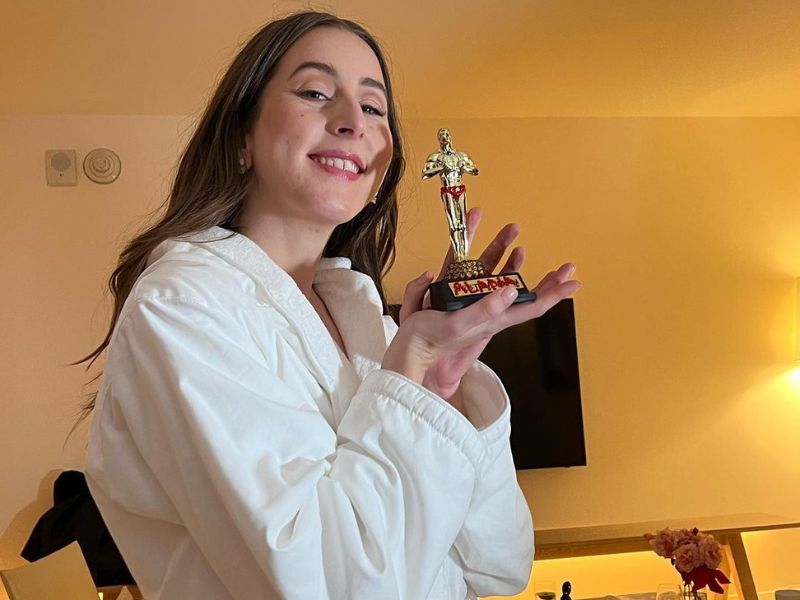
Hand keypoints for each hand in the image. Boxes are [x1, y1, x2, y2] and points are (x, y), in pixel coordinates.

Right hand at [382, 208, 580, 406]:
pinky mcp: (454, 294)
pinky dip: (472, 256)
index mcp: (494, 318)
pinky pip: (469, 270)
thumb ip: (484, 309)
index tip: (573, 282)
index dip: (554, 294)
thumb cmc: (431, 340)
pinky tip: (466, 249)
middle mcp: (487, 308)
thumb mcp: (459, 325)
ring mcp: (471, 300)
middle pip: (522, 289)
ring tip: (516, 238)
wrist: (407, 348)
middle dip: (544, 278)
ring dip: (507, 255)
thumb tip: (512, 290)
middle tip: (565, 266)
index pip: (532, 306)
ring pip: (497, 275)